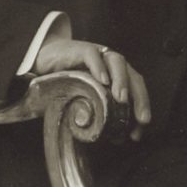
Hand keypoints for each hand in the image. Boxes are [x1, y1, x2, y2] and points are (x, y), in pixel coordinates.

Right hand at [33, 38, 150, 140]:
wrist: (44, 60)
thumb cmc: (68, 82)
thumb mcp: (86, 99)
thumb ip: (101, 112)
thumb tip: (117, 137)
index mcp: (117, 75)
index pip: (137, 89)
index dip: (141, 108)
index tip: (139, 131)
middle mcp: (111, 64)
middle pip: (133, 76)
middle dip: (140, 97)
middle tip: (141, 119)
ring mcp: (98, 54)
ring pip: (117, 62)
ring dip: (122, 81)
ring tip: (122, 99)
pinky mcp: (80, 49)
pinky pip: (92, 55)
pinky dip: (99, 66)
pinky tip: (102, 81)